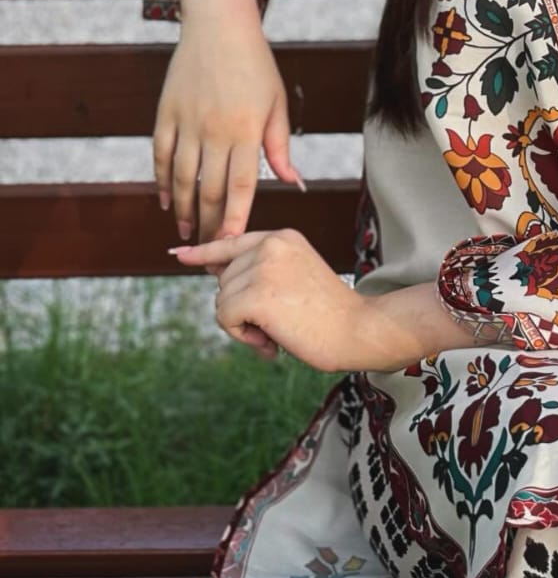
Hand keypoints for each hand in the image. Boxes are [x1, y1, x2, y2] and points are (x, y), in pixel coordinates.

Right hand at [153, 0, 305, 245]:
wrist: (218, 25)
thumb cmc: (255, 65)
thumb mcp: (276, 103)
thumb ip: (279, 146)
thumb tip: (293, 183)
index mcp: (246, 130)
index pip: (241, 186)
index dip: (235, 219)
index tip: (232, 245)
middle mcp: (214, 131)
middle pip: (209, 190)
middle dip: (209, 224)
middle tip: (209, 250)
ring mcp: (187, 122)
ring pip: (180, 178)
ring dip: (183, 210)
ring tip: (187, 233)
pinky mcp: (166, 113)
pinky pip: (160, 155)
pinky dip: (161, 181)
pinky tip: (167, 201)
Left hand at [168, 227, 364, 371]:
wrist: (358, 329)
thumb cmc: (329, 313)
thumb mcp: (295, 276)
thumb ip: (260, 270)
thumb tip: (213, 271)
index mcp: (282, 237)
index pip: (232, 242)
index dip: (204, 253)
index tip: (180, 256)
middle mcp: (271, 245)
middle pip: (224, 280)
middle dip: (242, 307)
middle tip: (278, 322)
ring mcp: (263, 268)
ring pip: (221, 301)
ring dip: (243, 325)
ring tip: (279, 331)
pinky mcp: (255, 295)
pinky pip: (224, 318)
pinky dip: (242, 336)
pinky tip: (270, 341)